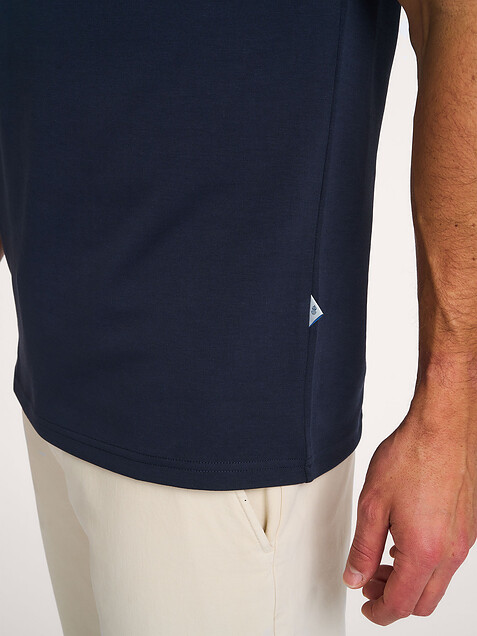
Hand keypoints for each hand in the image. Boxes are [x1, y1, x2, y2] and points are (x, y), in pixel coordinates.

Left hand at [342, 387, 476, 625]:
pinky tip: (404, 541)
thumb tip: (355, 578)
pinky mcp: (469, 526)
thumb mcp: (373, 504)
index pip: (400, 603)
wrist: (443, 427)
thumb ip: (362, 548)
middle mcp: (451, 552)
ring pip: (437, 582)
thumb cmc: (411, 457)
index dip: (379, 611)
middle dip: (393, 599)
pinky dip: (425, 564)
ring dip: (409, 581)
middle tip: (368, 582)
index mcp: (425, 552)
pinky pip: (447, 561)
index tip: (366, 607)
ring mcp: (464, 540)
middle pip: (423, 601)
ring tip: (382, 560)